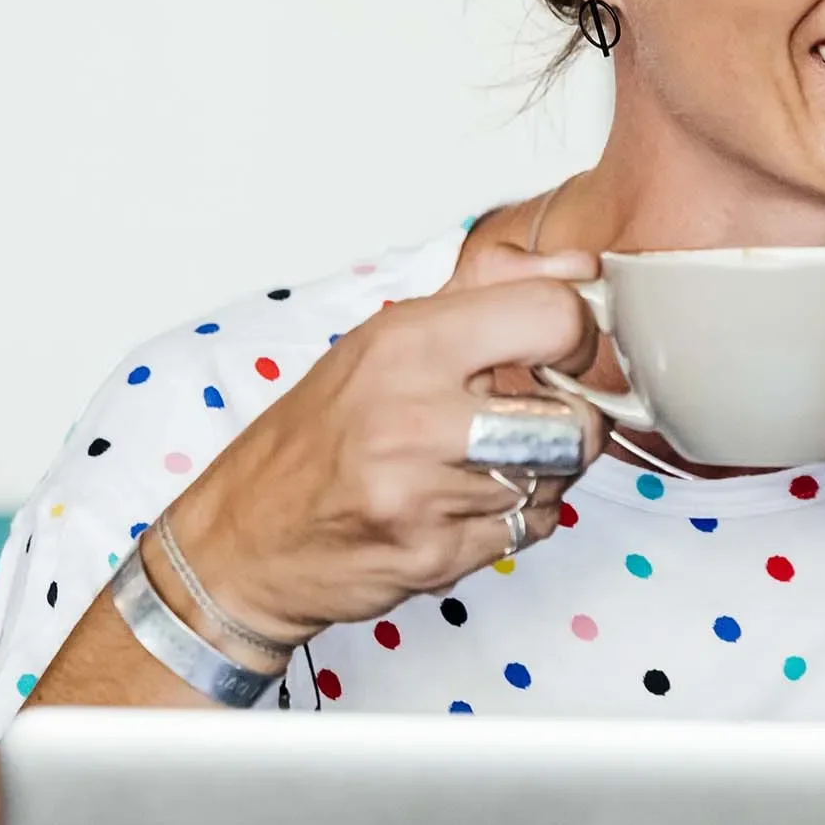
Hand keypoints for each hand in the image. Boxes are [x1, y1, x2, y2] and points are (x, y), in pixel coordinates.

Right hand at [162, 241, 609, 646]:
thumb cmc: (317, 435)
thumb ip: (490, 292)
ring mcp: (423, 495)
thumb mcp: (387, 338)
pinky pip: (531, 528)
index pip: (553, 318)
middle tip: (538, 418)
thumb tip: (580, 268)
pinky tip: (469, 501)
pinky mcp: (435, 556)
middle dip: (573, 422)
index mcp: (404, 344)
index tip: (565, 350)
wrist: (244, 541)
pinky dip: (518, 516)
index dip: (579, 336)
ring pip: (558, 478)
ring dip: (544, 472)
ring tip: (491, 460)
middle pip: (575, 420)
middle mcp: (413, 417)